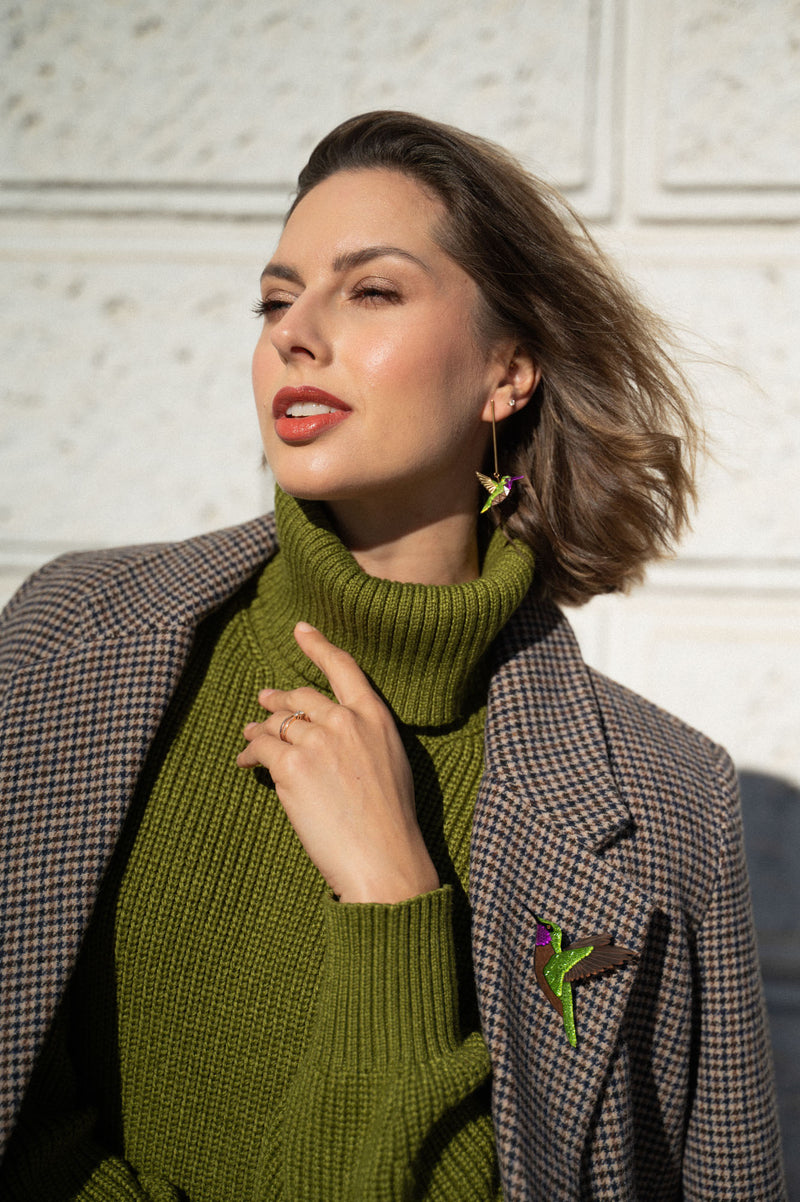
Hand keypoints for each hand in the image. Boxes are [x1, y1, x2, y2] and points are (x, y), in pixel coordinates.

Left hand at [236, 622, 439, 903]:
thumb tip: (328, 733)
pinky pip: (261, 748)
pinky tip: (244, 760)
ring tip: (250, 733)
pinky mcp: (291, 766)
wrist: (384, 859)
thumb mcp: (390, 763)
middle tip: (265, 698)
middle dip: (279, 698)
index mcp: (376, 717)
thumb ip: (362, 737)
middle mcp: (345, 720)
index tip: (300, 629)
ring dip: (260, 727)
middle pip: (302, 696)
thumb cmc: (391, 822)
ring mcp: (317, 741)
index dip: (317, 645)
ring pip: (278, 722)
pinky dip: (250, 752)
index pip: (343, 668)